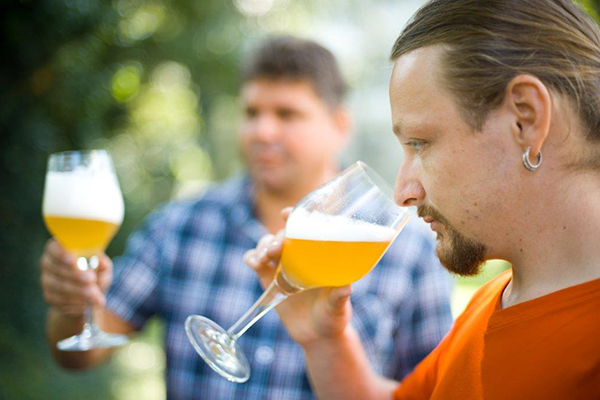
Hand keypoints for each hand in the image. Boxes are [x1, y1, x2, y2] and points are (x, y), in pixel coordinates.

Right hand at [40, 239, 112, 314]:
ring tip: (96, 296)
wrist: (86, 296)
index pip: (54, 248)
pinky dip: (75, 302)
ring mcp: (46, 280)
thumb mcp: (102, 268)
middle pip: (58, 269)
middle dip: (76, 276)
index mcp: (60, 248)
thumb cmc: (95, 274)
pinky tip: (87, 303)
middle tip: (92, 280)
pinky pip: (60, 300)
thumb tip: (101, 262)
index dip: (62, 255)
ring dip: (79, 291)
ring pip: (60, 286)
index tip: (74, 261)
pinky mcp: (48, 296)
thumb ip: (104, 264)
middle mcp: (48, 263)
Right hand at [244, 208, 352, 346]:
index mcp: (318, 255)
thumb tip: (346, 287)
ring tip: (264, 258)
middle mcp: (300, 256)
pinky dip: (251, 257)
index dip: (296, 216)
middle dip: (277, 237)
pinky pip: (255, 262)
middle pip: (284, 234)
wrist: (317, 337)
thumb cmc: (333, 317)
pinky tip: (253, 263)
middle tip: (276, 248)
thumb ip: (339, 297)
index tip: (287, 214)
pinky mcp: (268, 279)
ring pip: (267, 244)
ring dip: (262, 245)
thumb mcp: (338, 307)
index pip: (307, 227)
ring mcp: (282, 266)